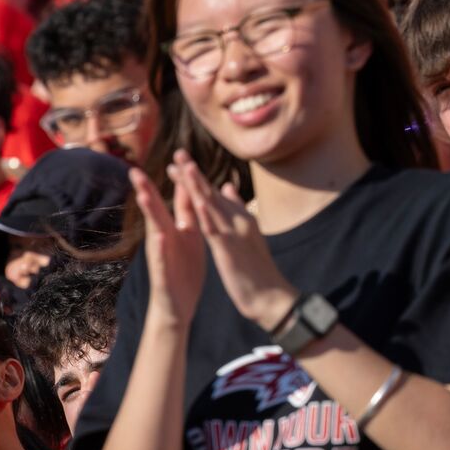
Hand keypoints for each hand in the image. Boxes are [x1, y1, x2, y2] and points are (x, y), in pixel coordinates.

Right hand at [129, 164, 205, 325]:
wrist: (177, 307)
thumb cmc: (184, 273)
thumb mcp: (190, 238)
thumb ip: (189, 214)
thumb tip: (192, 189)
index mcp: (177, 229)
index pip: (177, 199)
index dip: (178, 178)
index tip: (177, 154)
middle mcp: (165, 239)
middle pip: (156, 209)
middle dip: (147, 188)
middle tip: (135, 169)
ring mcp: (161, 256)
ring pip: (154, 229)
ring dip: (148, 212)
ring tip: (142, 193)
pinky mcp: (162, 274)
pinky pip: (160, 259)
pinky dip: (159, 247)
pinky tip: (159, 236)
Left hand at [166, 151, 296, 331]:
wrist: (271, 296)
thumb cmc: (256, 269)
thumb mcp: (246, 235)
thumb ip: (236, 210)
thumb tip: (228, 187)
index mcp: (239, 217)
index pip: (215, 193)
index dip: (197, 178)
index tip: (181, 161)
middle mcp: (239, 219)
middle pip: (212, 192)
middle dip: (194, 173)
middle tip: (178, 153)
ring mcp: (236, 232)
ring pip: (212, 204)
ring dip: (197, 185)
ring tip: (184, 166)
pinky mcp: (231, 248)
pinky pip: (217, 228)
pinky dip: (206, 213)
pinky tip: (196, 201)